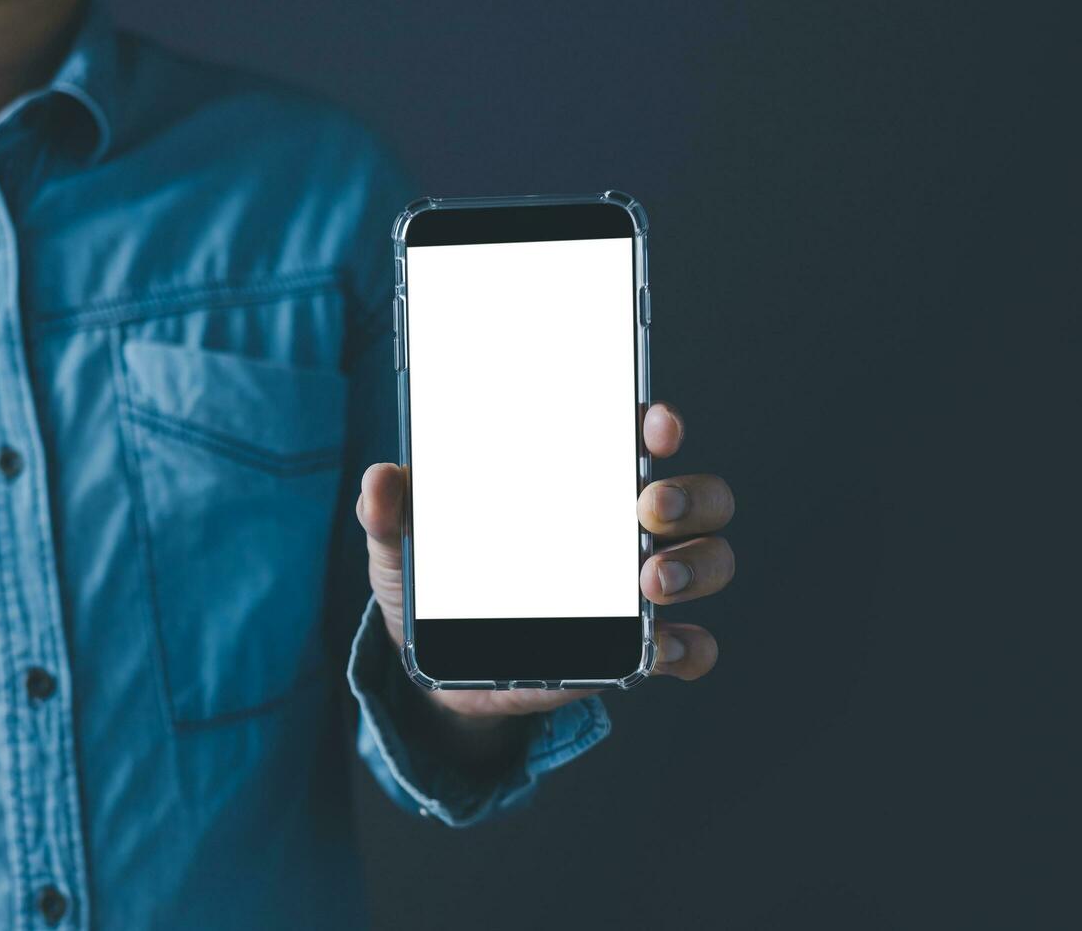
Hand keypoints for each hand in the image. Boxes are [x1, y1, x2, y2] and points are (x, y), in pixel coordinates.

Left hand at [356, 402, 732, 726]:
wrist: (436, 669)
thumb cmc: (433, 585)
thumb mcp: (402, 544)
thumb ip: (388, 511)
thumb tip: (380, 478)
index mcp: (577, 483)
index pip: (638, 436)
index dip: (658, 422)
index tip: (654, 421)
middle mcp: (622, 527)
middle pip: (698, 496)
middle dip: (690, 494)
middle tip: (649, 506)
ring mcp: (636, 588)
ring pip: (709, 560)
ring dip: (695, 565)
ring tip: (651, 579)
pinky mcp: (634, 650)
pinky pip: (689, 648)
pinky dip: (687, 647)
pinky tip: (659, 647)